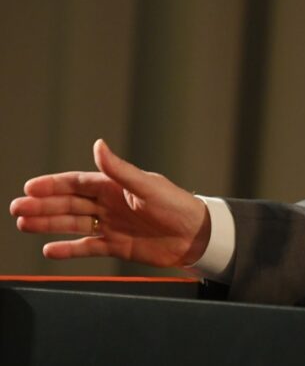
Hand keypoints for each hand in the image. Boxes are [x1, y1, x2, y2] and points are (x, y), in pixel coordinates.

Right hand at [10, 139, 210, 267]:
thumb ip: (119, 169)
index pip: (78, 183)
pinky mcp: (117, 246)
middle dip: (43, 205)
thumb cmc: (177, 205)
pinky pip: (87, 247)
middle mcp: (111, 204)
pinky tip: (49, 249)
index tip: (30, 187)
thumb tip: (98, 145)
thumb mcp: (147, 185)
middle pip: (70, 203)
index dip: (53, 185)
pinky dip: (69, 249)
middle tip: (16, 208)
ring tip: (23, 224)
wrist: (197, 235)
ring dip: (49, 224)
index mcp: (116, 186)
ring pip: (74, 223)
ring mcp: (112, 224)